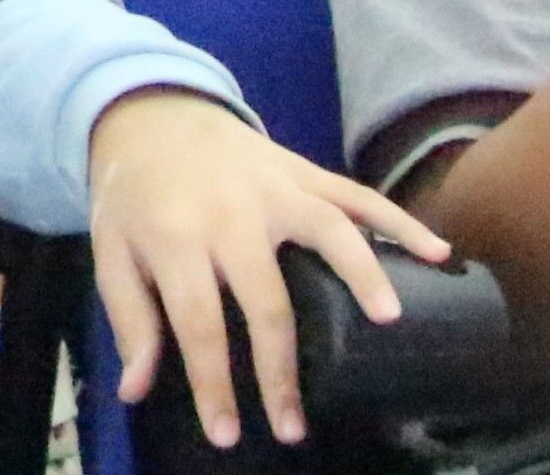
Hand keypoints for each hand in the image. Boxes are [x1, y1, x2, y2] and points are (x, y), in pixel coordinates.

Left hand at [86, 87, 443, 447]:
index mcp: (174, 234)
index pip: (198, 321)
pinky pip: (358, 196)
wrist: (151, 116)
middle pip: (266, 298)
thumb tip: (135, 390)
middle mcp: (230, 211)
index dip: (213, 382)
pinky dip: (400, 222)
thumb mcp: (111, 250)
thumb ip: (128, 318)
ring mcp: (273, 188)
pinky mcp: (304, 172)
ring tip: (391, 322)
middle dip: (281, 369)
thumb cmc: (135, 197)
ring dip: (362, 272)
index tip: (227, 433)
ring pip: (326, 231)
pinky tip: (439, 253)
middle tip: (294, 427)